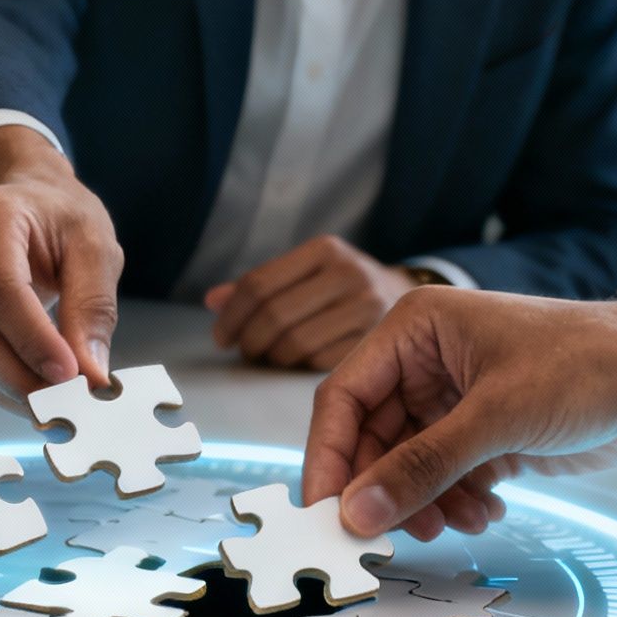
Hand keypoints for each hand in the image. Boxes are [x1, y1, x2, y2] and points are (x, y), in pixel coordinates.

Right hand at [0, 126, 120, 407]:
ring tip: (53, 403)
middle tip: (66, 405)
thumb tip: (90, 376)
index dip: (34, 342)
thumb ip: (93, 309)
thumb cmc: (59, 221)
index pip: (0, 292)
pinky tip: (27, 392)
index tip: (73, 378)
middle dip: (19, 378)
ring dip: (6, 391)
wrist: (22, 203)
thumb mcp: (95, 248)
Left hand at [205, 235, 415, 369]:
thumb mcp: (306, 271)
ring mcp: (366, 309)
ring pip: (294, 344)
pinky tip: (295, 362)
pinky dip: (297, 366)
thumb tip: (213, 301)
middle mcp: (349, 274)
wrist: (403, 295)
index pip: (259, 285)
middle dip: (249, 340)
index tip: (221, 337)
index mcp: (325, 250)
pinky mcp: (375, 341)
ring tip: (267, 356)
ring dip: (271, 357)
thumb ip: (261, 285)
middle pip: (275, 316)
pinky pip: (318, 363)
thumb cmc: (341, 284)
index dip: (232, 316)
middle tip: (243, 351)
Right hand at [302, 280, 616, 539]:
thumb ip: (423, 466)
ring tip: (458, 524)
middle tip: (388, 538)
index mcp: (415, 331)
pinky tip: (488, 512)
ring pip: (407, 467)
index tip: (325, 514)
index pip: (344, 398)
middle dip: (384, 491)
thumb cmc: (591, 362)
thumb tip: (358, 512)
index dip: (329, 459)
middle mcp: (425, 364)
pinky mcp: (483, 435)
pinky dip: (456, 504)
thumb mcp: (499, 416)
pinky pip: (444, 479)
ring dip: (425, 504)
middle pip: (371, 440)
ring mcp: (454, 402)